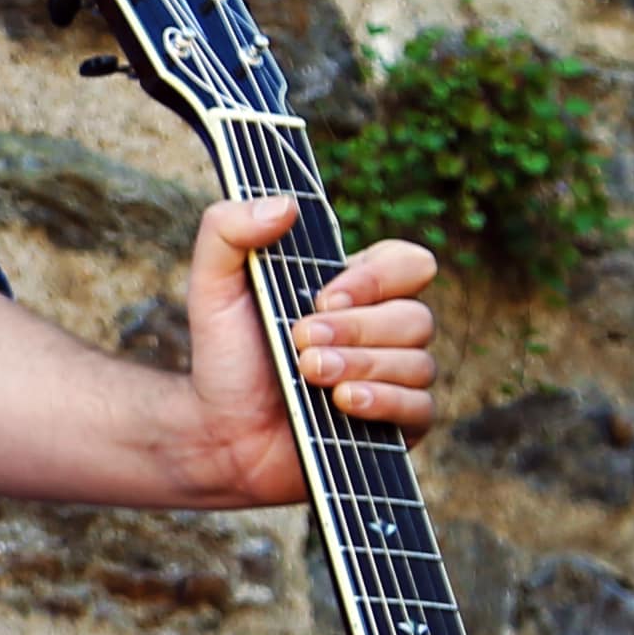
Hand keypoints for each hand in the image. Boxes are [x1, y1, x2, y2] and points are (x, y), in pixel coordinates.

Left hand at [188, 198, 436, 495]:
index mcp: (360, 289)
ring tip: (307, 375)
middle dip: (355, 330)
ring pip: (418, 362)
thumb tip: (284, 204)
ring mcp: (397, 377)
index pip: (409, 264)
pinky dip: (383, 402)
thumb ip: (228, 230)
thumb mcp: (212, 286)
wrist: (216, 429)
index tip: (322, 298)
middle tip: (299, 343)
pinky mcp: (398, 424)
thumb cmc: (225, 355)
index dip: (375, 279)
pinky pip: (421, 408)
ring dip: (360, 365)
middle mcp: (387, 329)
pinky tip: (343, 402)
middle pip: (415, 317)